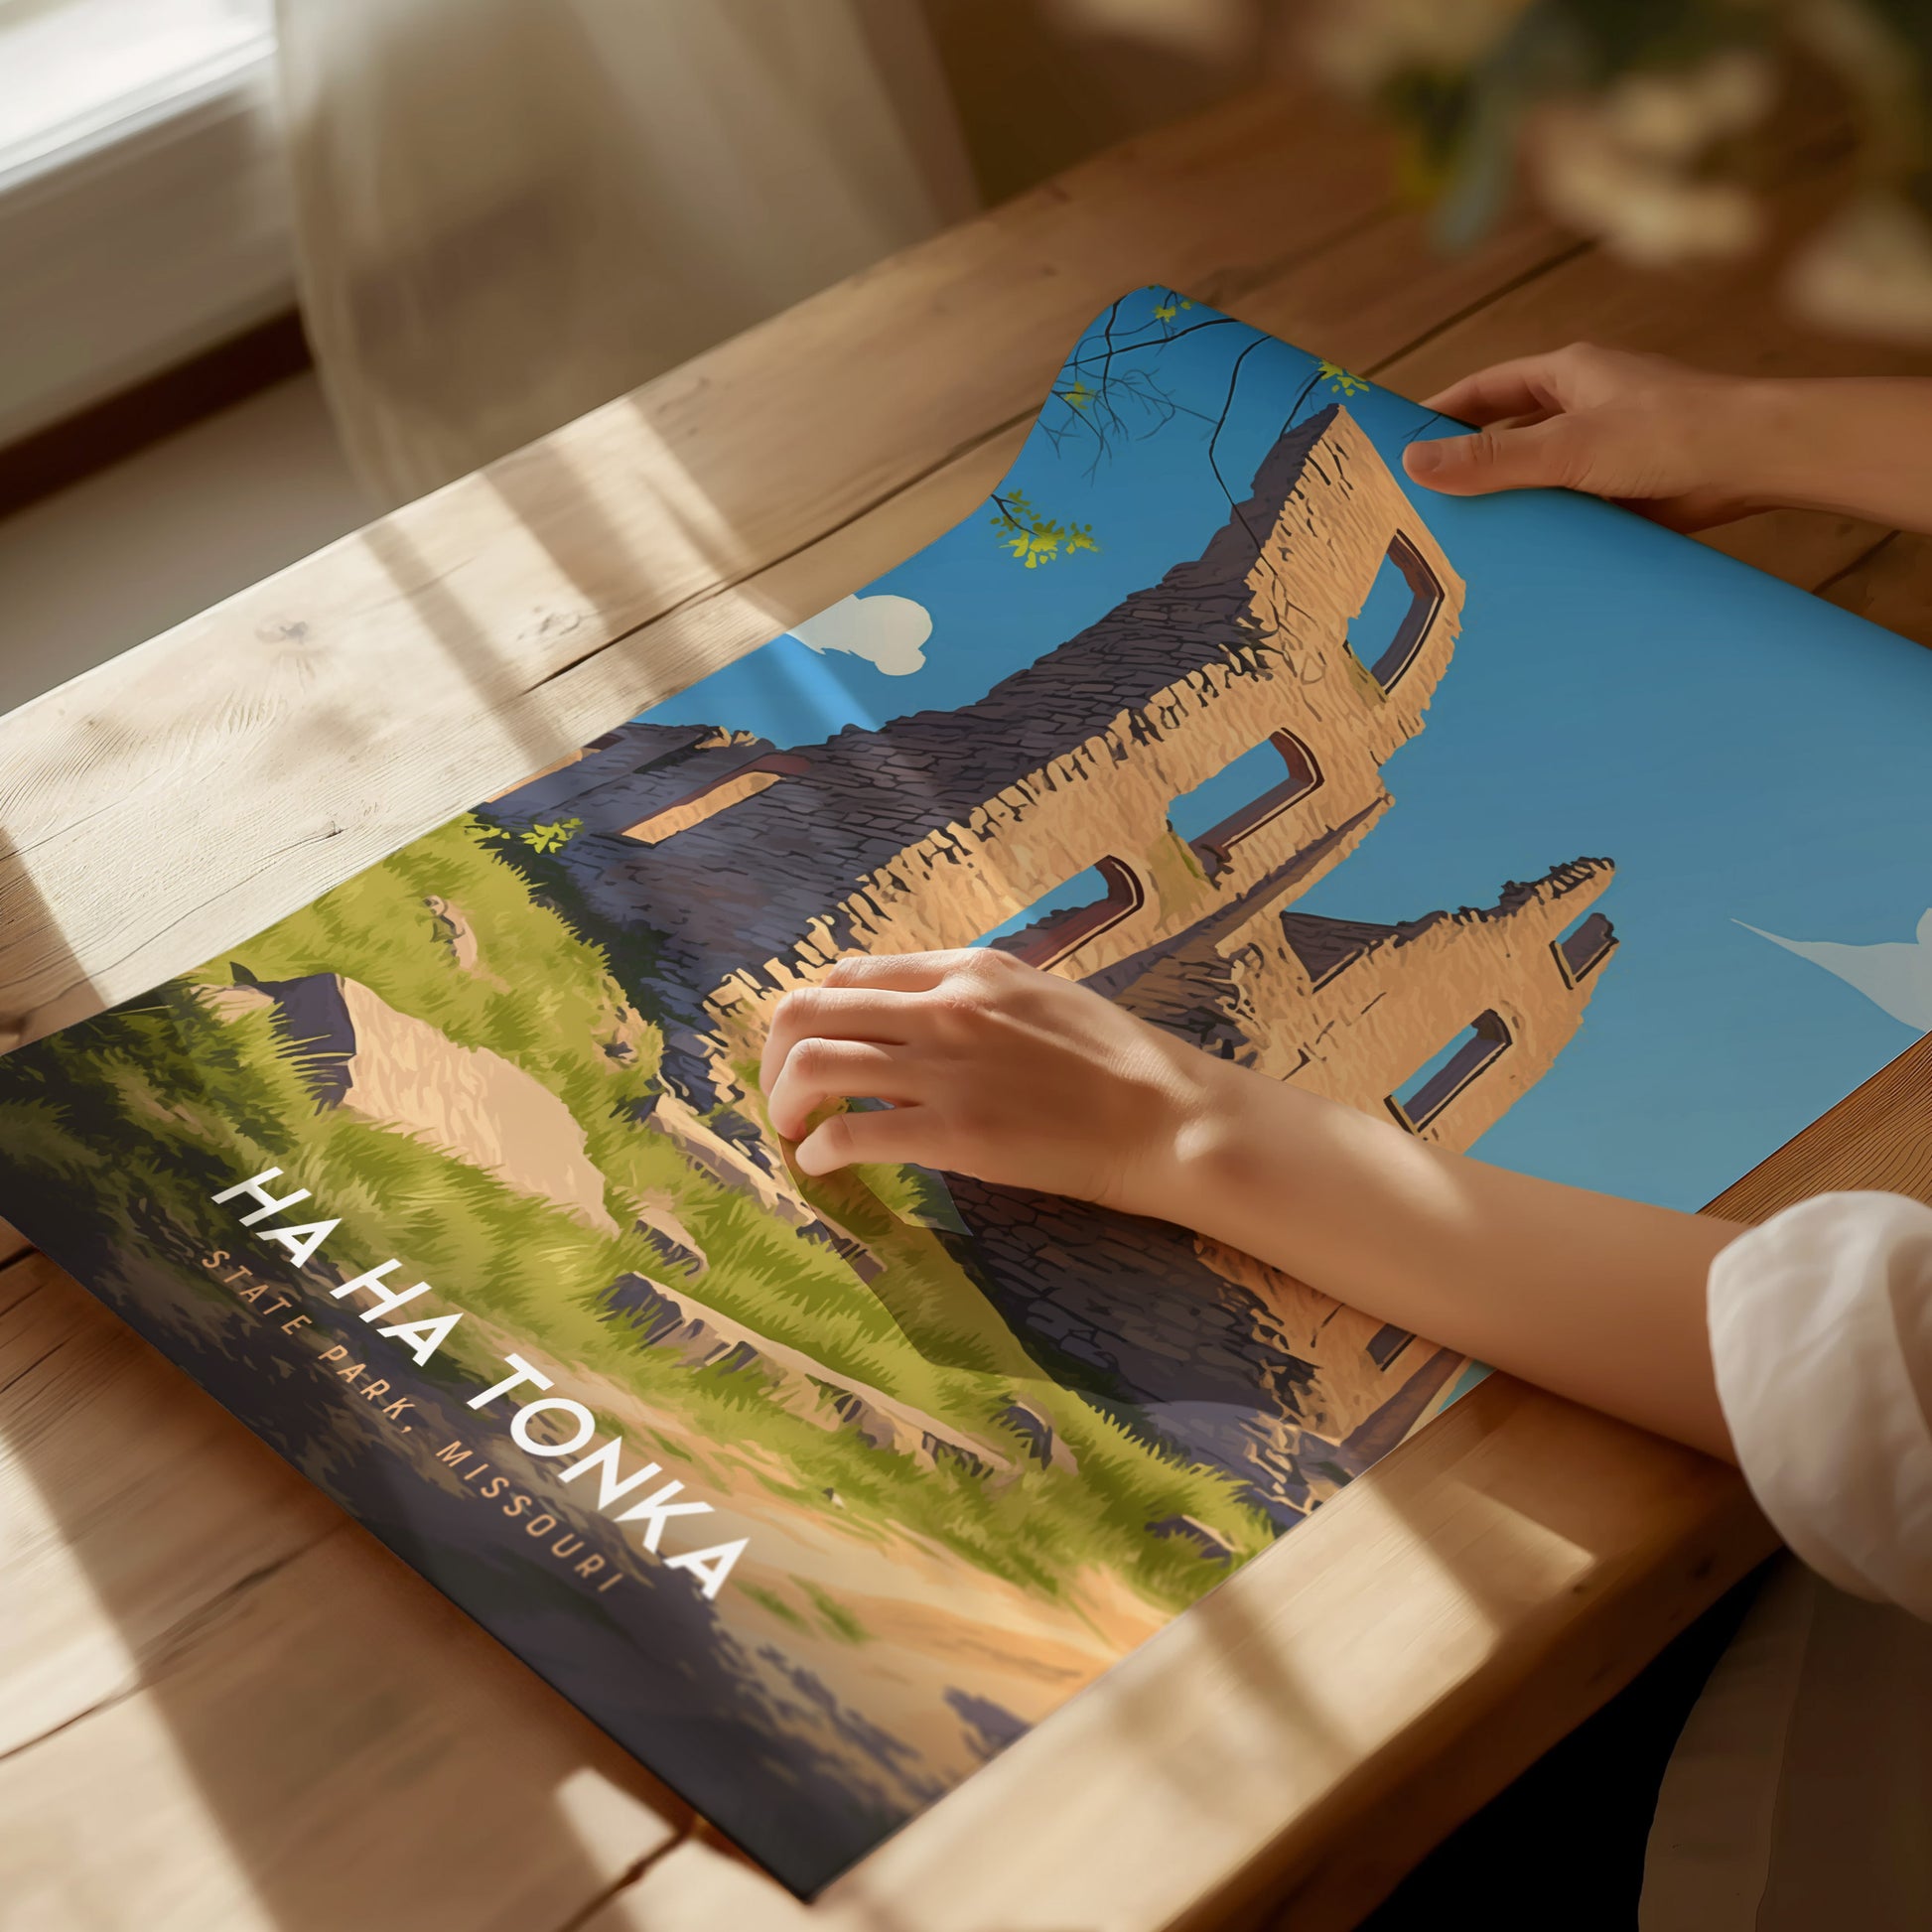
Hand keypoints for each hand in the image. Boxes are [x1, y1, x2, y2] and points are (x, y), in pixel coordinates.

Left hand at [759, 948, 1226, 1211]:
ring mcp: (945, 1068)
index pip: (848, 973)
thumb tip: (914, 1019)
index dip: (813, 1015)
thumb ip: (971, 999)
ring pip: (813, 1064)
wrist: (1168, 1116)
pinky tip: (824, 1167)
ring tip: (794, 1132)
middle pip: (808, 1009)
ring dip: (783, 1102)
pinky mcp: (953, 1132)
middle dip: (774, 1056)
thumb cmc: (1115, 1062)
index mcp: (965, 969)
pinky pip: (850, 1132)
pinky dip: (819, 1151)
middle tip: (782, 1096)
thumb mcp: (1037, 997)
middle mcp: (943, 1006)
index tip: (809, 1052)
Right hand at [1402, 342, 1766, 530]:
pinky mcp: (1626, 491)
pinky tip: (1520, 558)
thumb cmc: (1671, 432)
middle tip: (1420, 503)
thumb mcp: (1567, 446)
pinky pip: (1570, 509)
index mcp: (1568, 375)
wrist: (1757, 462)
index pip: (1485, 390)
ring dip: (1509, 503)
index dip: (1441, 413)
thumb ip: (1491, 458)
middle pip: (1508, 435)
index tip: (1399, 443)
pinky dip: (1546, 529)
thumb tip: (1413, 462)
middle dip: (1469, 466)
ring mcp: (1606, 451)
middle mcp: (1584, 408)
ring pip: (1538, 477)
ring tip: (1460, 540)